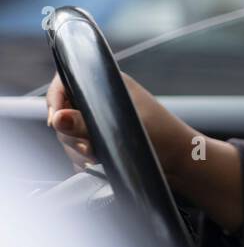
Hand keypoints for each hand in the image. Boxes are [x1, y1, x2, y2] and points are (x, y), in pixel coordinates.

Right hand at [45, 71, 243, 233]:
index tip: (58, 122)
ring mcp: (101, 121)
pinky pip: (77, 150)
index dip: (56, 100)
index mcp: (109, 84)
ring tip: (96, 158)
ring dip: (76, 150)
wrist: (183, 162)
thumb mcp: (123, 128)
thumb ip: (87, 125)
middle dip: (69, 133)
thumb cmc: (164, 138)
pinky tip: (97, 165)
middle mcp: (102, 100)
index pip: (67, 81)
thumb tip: (58, 119)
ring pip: (68, 134)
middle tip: (87, 147)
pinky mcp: (102, 141)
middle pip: (63, 112)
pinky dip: (82, 160)